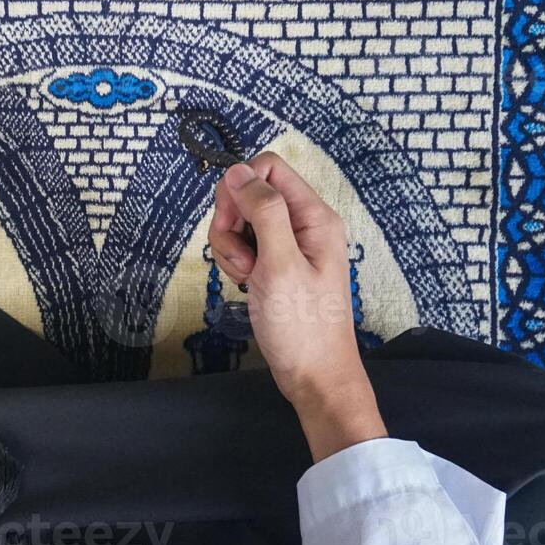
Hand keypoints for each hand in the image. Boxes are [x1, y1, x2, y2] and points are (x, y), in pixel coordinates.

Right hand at [208, 153, 388, 460]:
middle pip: (251, 193)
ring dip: (231, 246)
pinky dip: (236, 262)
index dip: (241, 187)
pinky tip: (246, 285)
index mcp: (313, 215)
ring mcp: (288, 246)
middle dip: (232, 221)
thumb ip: (262, 212)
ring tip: (247, 277)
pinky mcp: (275, 265)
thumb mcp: (280, 263)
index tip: (232, 221)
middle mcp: (303, 224)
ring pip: (242, 221)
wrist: (313, 376)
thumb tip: (238, 170)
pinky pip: (245, 247)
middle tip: (241, 257)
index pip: (269, 168)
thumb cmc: (302, 325)